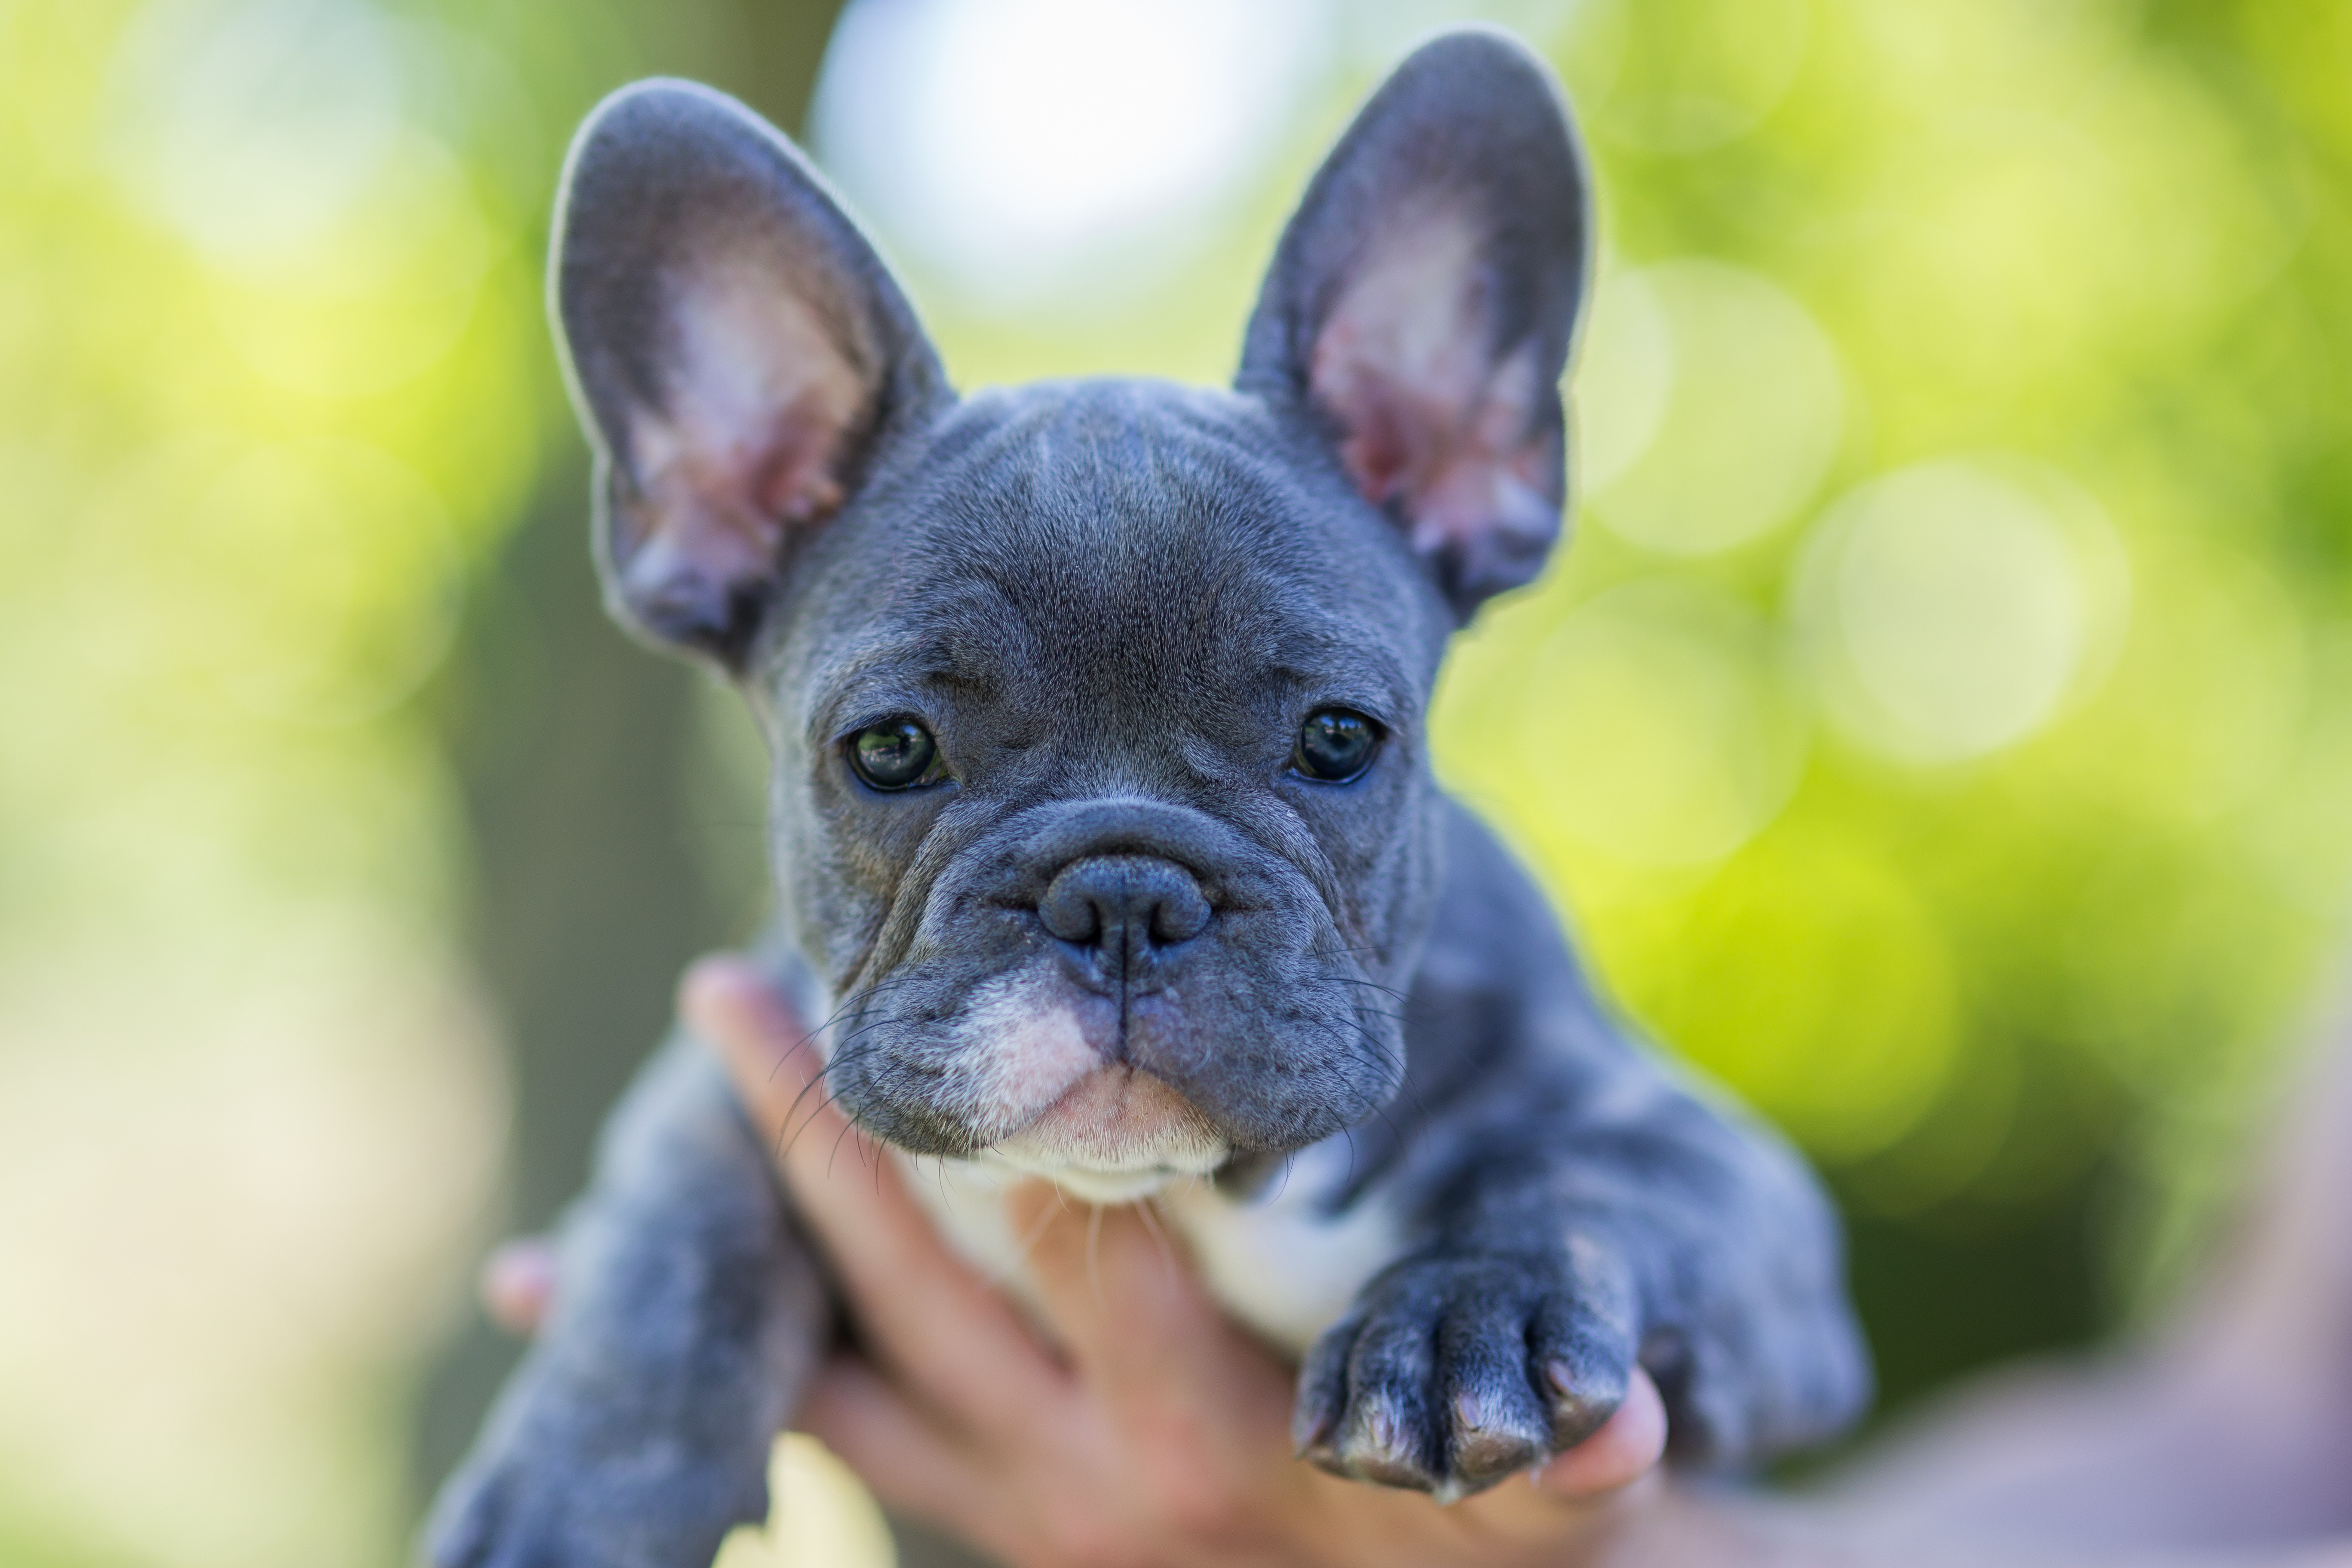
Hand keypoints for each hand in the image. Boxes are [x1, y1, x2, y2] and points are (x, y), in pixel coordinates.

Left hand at [486, 953, 1668, 1567]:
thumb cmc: (1505, 1550)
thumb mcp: (1555, 1508)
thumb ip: (1574, 1454)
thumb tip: (1643, 1416)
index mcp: (1210, 1438)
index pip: (1095, 1248)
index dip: (1020, 1121)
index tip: (943, 994)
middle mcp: (1089, 1484)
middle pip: (920, 1287)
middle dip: (820, 1139)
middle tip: (721, 996)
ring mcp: (1023, 1521)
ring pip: (843, 1383)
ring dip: (732, 1280)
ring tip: (569, 1235)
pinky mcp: (1000, 1539)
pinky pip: (845, 1453)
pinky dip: (744, 1397)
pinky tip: (639, 1351)